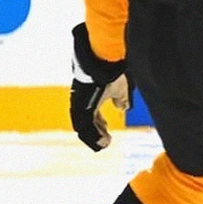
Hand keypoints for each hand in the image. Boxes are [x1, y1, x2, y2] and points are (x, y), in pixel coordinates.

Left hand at [70, 23, 131, 151]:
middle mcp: (81, 101)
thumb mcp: (119, 88)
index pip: (92, 116)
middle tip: (106, 142)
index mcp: (90, 97)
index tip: (108, 136)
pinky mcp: (80, 105)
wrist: (103, 59)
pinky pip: (84, 126)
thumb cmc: (111, 71)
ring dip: (94, 137)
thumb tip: (123, 107)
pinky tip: (103, 140)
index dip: (100, 126)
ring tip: (105, 144)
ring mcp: (79, 104)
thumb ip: (121, 98)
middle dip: (96, 134)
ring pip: (83, 127)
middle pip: (85, 124)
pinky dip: (94, 135)